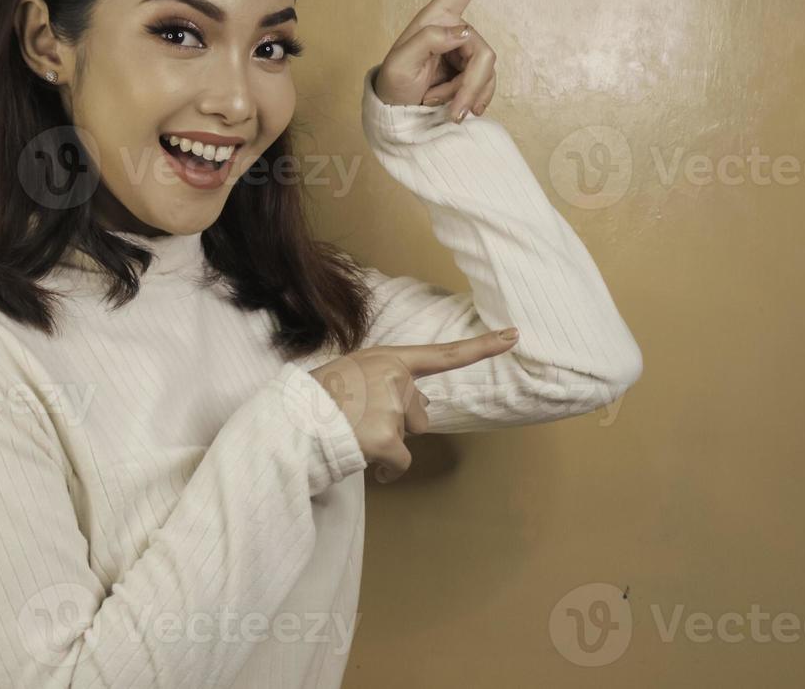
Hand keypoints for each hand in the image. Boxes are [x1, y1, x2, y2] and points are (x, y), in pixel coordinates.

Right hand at [308, 328, 519, 482]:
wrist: (290, 421)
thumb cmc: (316, 400)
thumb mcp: (352, 373)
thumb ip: (387, 382)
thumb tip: (423, 409)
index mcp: (387, 359)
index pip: (444, 354)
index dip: (483, 346)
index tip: (514, 335)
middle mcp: (395, 378)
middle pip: (420, 413)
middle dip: (398, 423)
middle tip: (359, 420)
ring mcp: (391, 408)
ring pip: (407, 437)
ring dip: (386, 444)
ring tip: (351, 433)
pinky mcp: (386, 438)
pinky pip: (400, 461)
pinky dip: (386, 468)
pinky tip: (363, 459)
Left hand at [372, 0, 513, 121]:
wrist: (398, 112)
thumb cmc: (393, 84)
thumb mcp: (401, 63)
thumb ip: (430, 41)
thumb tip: (465, 33)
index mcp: (438, 16)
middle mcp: (457, 29)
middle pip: (484, 55)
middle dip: (469, 87)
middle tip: (451, 111)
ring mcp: (467, 51)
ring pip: (488, 74)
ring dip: (466, 96)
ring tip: (442, 108)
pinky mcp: (473, 71)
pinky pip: (488, 86)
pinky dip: (472, 101)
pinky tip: (458, 110)